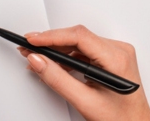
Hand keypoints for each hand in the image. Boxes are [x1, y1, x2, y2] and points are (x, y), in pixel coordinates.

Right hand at [18, 25, 149, 120]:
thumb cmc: (121, 119)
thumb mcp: (84, 102)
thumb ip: (58, 80)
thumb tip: (38, 61)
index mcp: (116, 58)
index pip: (78, 37)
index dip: (52, 36)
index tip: (32, 40)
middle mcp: (119, 50)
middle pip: (77, 37)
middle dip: (51, 42)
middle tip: (28, 47)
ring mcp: (116, 53)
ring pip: (79, 43)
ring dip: (57, 50)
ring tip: (37, 56)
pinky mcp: (111, 58)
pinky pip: (85, 50)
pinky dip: (67, 56)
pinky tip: (53, 63)